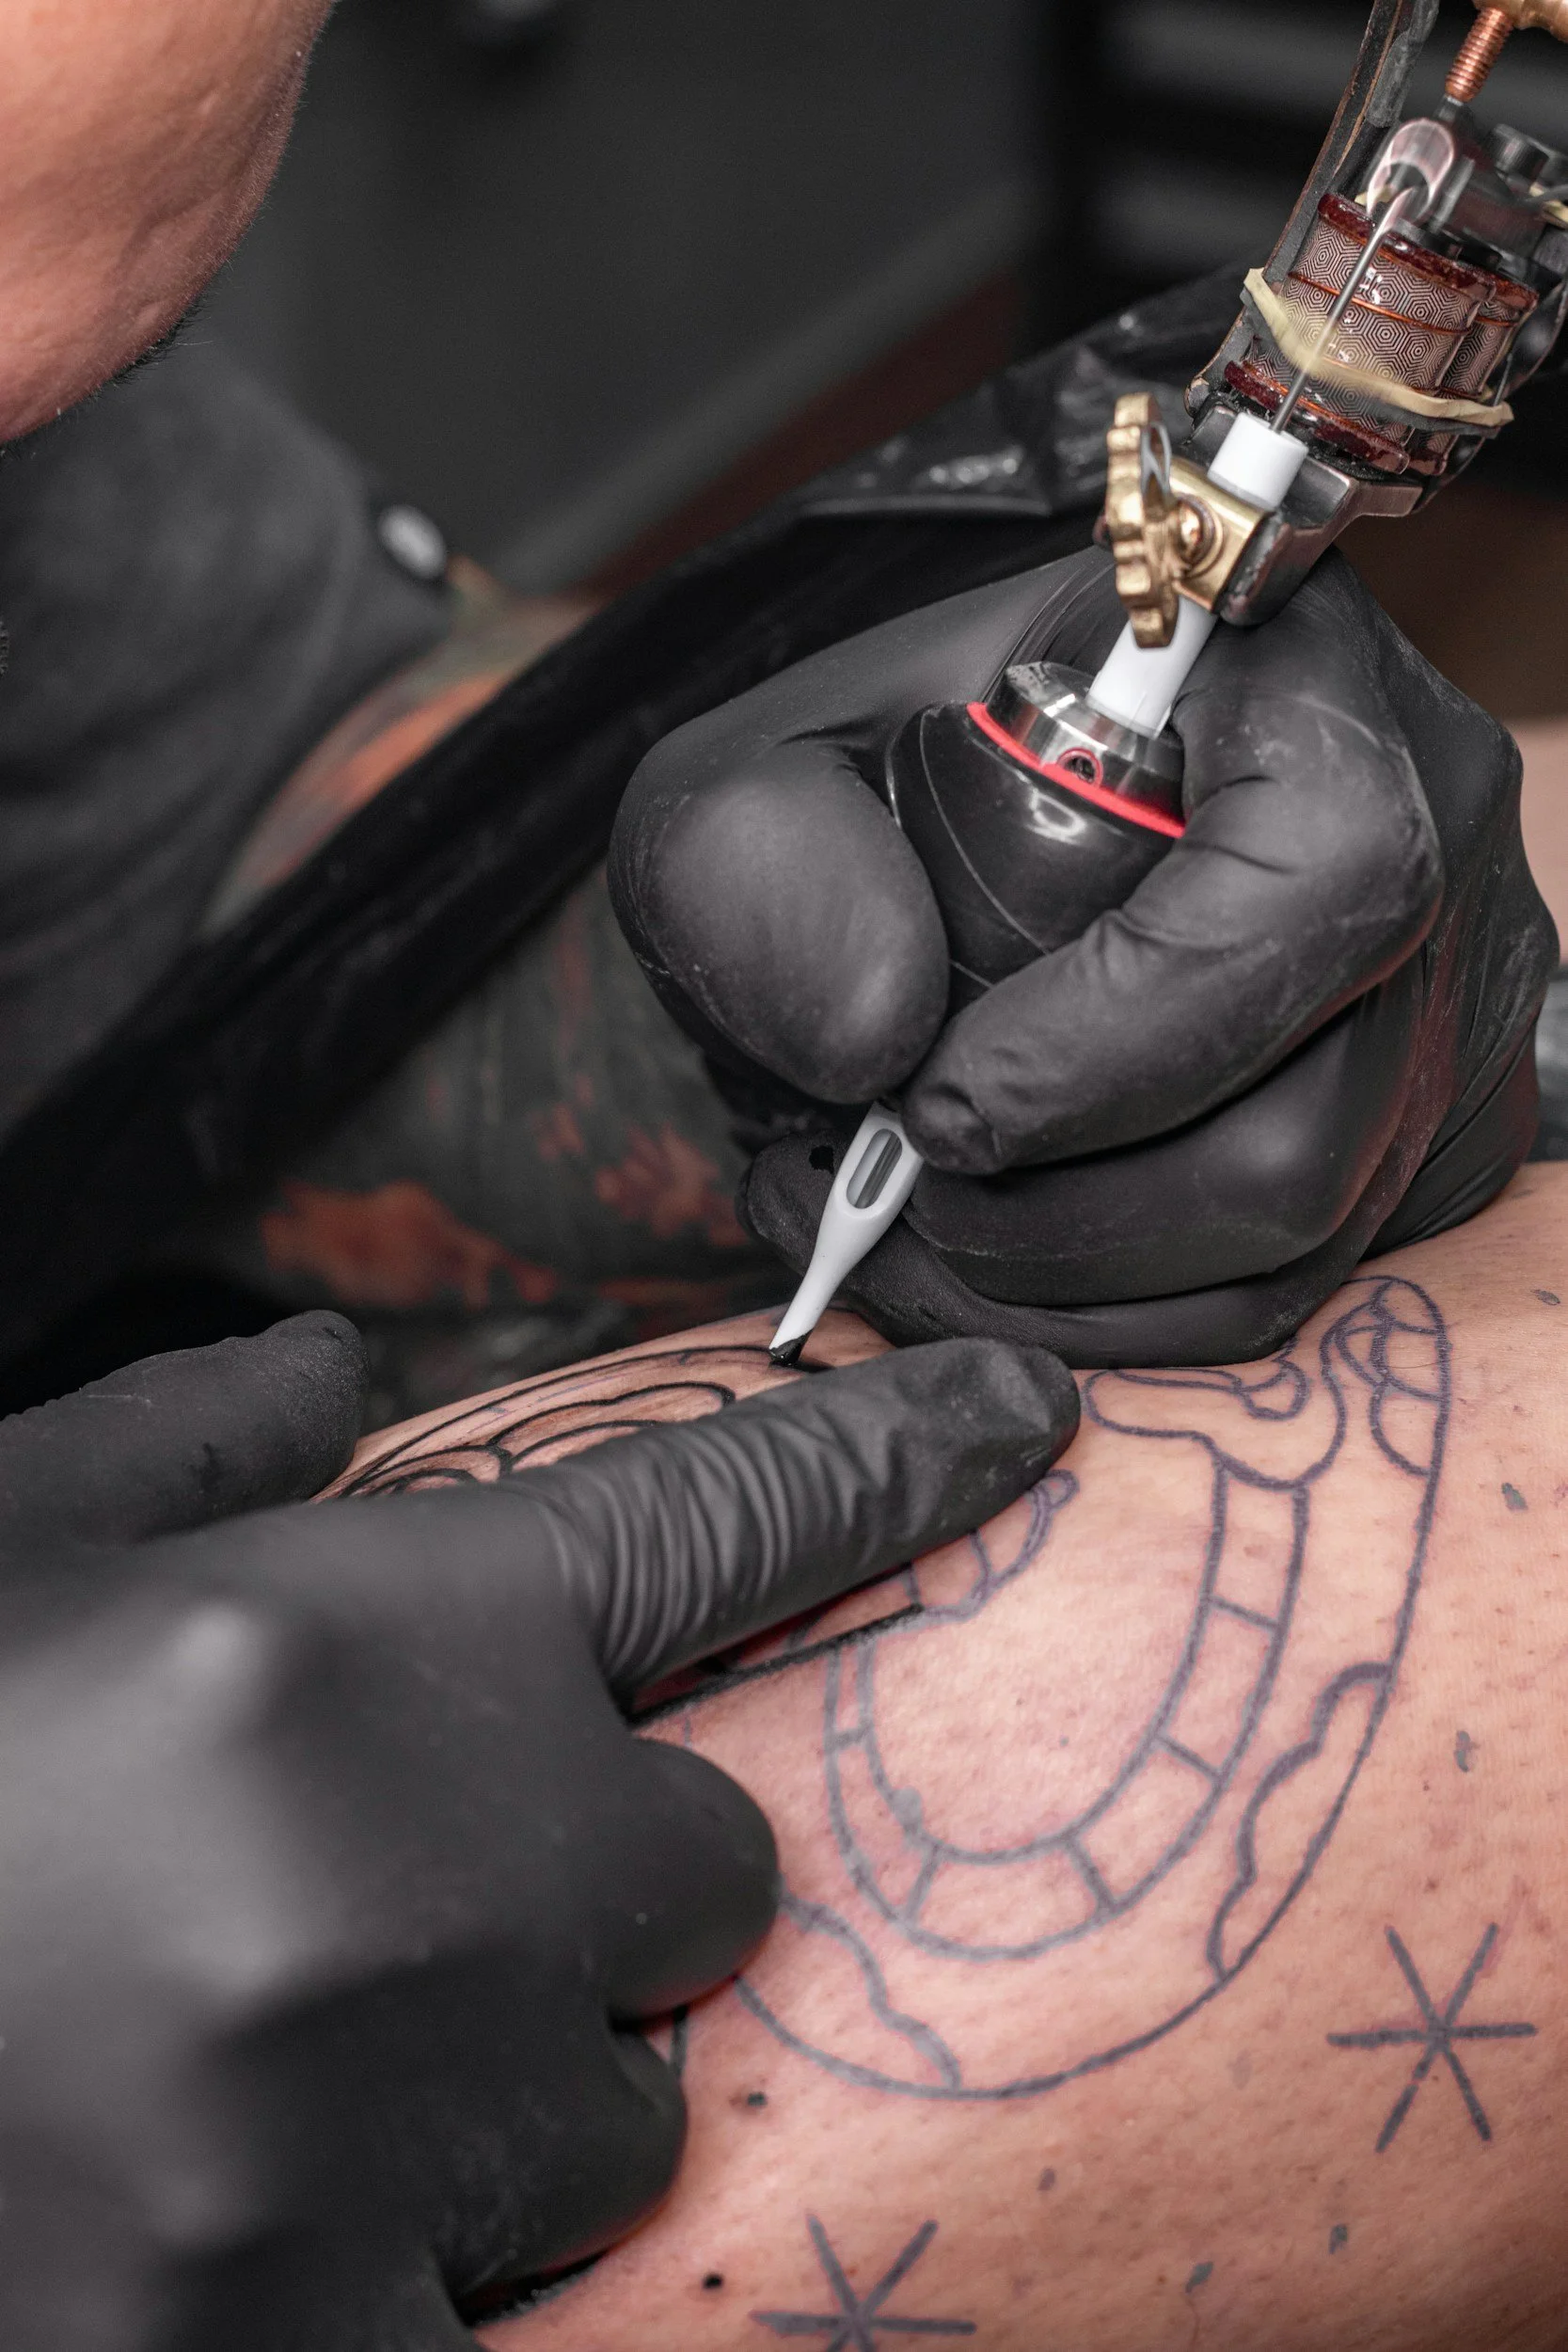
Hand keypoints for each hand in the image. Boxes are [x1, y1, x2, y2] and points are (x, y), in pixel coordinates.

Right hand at [0, 1321, 1073, 2347]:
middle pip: (708, 1867)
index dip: (895, 1458)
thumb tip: (335, 1361)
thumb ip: (184, 1448)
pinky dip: (390, 2281)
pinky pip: (490, 2327)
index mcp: (348, 1637)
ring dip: (491, 2089)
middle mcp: (411, 1872)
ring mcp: (371, 2144)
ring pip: (616, 2117)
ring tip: (258, 2077)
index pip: (720, 1508)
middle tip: (392, 1899)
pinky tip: (225, 2210)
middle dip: (591, 1880)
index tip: (1028, 1416)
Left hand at [609, 548, 1556, 1363]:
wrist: (990, 789)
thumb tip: (873, 1050)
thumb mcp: (770, 756)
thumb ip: (759, 855)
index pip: (1309, 882)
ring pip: (1298, 1238)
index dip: (1114, 1041)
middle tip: (884, 1198)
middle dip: (1056, 1217)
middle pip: (1303, 1129)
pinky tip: (981, 1264)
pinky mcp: (1428, 1131)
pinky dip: (1117, 1311)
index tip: (935, 1102)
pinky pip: (1294, 1283)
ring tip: (896, 1239)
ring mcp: (1450, 1004)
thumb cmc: (894, 762)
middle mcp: (1432, 844)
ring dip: (1065, 1288)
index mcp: (1300, 676)